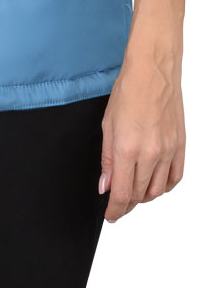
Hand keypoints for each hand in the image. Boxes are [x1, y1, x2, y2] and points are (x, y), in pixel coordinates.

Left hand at [99, 38, 184, 222]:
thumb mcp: (107, 126)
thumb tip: (106, 185)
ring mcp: (168, 150)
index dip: (115, 209)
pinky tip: (155, 184)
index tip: (110, 215)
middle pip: (139, 195)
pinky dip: (163, 186)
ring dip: (144, 197)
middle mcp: (150, 153)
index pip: (121, 193)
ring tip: (134, 193)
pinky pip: (175, 177)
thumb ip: (107, 160)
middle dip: (126, 204)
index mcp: (127, 149)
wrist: (154, 72)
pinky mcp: (180, 145)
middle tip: (118, 204)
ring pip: (157, 190)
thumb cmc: (128, 92)